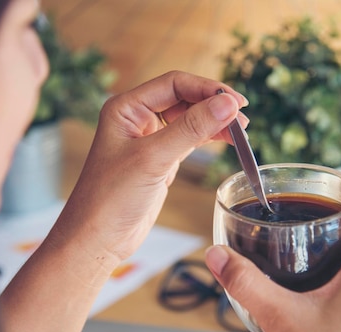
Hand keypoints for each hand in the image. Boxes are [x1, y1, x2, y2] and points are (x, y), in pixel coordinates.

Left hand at [53, 71, 247, 260]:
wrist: (98, 238)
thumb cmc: (111, 198)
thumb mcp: (154, 158)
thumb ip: (191, 129)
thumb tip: (227, 104)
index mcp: (126, 108)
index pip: (174, 83)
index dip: (207, 89)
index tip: (236, 102)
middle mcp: (136, 118)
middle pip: (184, 98)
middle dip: (213, 105)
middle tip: (242, 119)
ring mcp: (148, 139)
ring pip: (189, 119)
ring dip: (214, 122)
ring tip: (242, 130)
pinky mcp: (159, 160)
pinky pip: (189, 139)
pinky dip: (208, 138)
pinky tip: (226, 140)